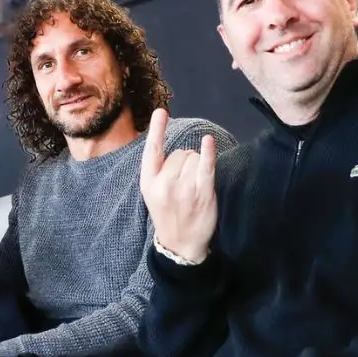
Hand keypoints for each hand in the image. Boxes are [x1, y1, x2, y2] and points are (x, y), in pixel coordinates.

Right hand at [140, 109, 217, 262]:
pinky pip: (206, 165)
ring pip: (193, 158)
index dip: (157, 130)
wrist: (180, 244)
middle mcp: (164, 184)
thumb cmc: (168, 215)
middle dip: (184, 161)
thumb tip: (178, 149)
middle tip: (184, 184)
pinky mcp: (202, 192)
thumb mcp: (152, 194)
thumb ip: (159, 172)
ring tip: (193, 186)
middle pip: (179, 153)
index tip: (161, 112)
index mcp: (149, 182)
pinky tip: (208, 141)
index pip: (152, 151)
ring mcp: (184, 188)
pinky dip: (208, 152)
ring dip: (196, 165)